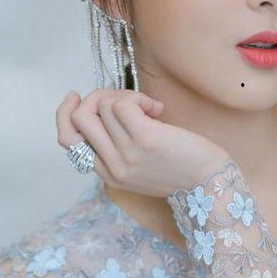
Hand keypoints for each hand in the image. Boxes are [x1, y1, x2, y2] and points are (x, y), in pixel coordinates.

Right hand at [56, 89, 229, 198]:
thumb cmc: (182, 167)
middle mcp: (112, 166)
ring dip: (126, 96)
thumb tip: (108, 106)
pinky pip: (122, 104)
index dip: (65, 113)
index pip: (67, 139)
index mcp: (108, 174)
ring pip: (103, 106)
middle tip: (127, 99)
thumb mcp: (142, 165)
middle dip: (99, 97)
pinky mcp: (144, 139)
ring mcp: (126, 153)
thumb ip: (120, 146)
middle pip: (80, 117)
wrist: (210, 182)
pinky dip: (137, 97)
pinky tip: (156, 108)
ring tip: (150, 108)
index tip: (77, 95)